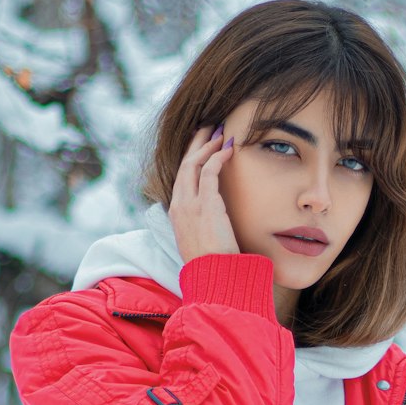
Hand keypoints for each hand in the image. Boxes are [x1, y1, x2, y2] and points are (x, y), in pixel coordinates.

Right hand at [167, 125, 239, 263]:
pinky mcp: (205, 204)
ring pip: (193, 164)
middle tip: (209, 128)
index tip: (203, 146)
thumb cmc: (212, 264)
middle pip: (184, 165)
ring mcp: (190, 204)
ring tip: (220, 132)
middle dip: (196, 143)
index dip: (192, 158)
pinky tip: (229, 149)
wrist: (213, 276)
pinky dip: (218, 156)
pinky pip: (210, 171)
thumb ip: (204, 226)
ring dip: (207, 145)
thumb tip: (216, 220)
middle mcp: (179, 206)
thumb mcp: (202, 242)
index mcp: (176, 214)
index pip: (181, 178)